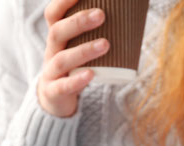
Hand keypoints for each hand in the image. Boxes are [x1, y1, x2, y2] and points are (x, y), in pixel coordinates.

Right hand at [37, 0, 109, 116]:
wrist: (55, 98)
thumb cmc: (75, 66)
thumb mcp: (80, 45)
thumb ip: (100, 30)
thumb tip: (133, 9)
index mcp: (58, 37)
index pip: (54, 14)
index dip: (64, 1)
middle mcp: (51, 51)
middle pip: (58, 32)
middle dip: (78, 22)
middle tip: (102, 14)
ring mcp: (51, 73)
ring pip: (62, 59)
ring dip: (83, 50)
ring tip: (105, 44)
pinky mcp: (54, 92)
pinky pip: (63, 86)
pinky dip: (76, 80)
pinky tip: (91, 75)